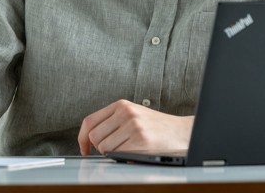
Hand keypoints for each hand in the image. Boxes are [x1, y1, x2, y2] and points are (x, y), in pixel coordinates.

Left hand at [77, 99, 192, 155]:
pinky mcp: (140, 141)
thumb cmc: (157, 127)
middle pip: (94, 137)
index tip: (84, 149)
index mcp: (121, 105)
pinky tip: (134, 152)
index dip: (81, 138)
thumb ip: (113, 121)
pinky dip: (123, 158)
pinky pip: (118, 155)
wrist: (182, 132)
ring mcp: (133, 126)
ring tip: (129, 148)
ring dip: (113, 153)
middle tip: (115, 149)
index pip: (89, 121)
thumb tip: (90, 138)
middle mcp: (126, 113)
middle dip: (101, 147)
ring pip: (104, 148)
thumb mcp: (133, 115)